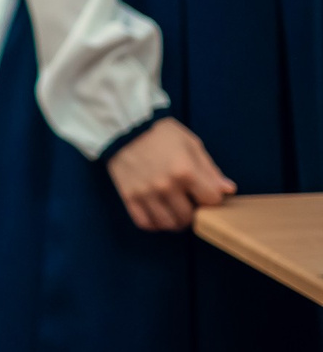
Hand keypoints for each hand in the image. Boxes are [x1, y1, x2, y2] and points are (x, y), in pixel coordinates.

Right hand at [106, 118, 233, 230]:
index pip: (211, 200)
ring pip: (168, 224)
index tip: (206, 191)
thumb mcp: (190, 144)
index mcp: (185, 171)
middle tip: (190, 202)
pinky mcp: (129, 197)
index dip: (212, 197)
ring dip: (176, 220)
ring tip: (175, 210)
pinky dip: (155, 223)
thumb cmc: (161, 134)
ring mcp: (146, 194)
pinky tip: (159, 214)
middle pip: (190, 217)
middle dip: (194, 212)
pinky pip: (145, 223)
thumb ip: (210, 169)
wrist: (123, 127)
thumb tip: (228, 190)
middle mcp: (166, 186)